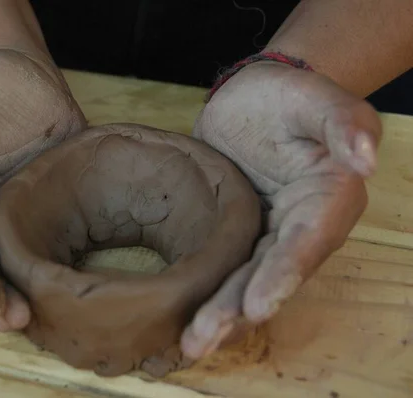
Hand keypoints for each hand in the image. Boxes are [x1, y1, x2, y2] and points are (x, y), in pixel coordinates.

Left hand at [181, 62, 381, 357]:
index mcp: (326, 201)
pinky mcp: (235, 234)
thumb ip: (343, 123)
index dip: (282, 276)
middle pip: (269, 275)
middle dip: (237, 309)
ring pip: (242, 279)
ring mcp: (265, 235)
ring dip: (218, 312)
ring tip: (189, 343)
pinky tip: (181, 317)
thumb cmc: (289, 96)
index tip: (257, 306)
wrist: (253, 98)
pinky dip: (205, 292)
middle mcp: (299, 229)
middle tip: (201, 339)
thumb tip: (365, 161)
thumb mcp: (316, 98)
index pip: (305, 244)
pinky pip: (222, 266)